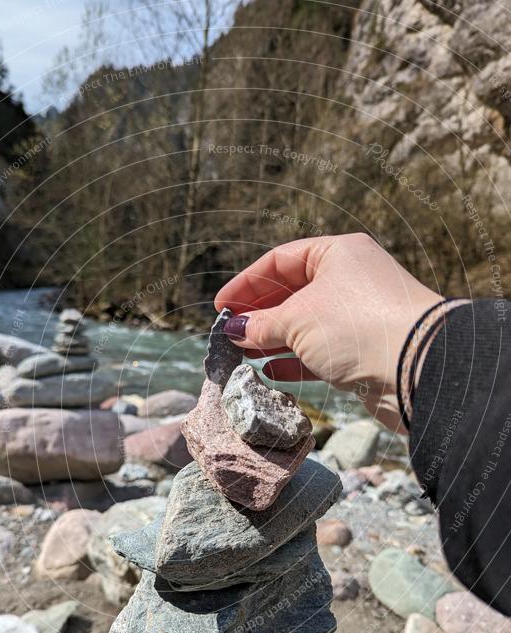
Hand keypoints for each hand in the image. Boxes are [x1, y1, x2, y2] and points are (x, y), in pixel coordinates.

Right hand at [215, 233, 442, 431]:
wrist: (417, 367)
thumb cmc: (356, 326)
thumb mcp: (297, 320)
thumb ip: (261, 324)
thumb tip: (234, 330)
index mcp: (337, 254)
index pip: (280, 261)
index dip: (246, 283)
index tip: (221, 307)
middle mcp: (349, 280)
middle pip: (291, 293)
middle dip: (258, 314)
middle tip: (229, 333)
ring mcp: (356, 317)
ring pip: (304, 325)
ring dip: (272, 339)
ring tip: (242, 352)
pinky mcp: (362, 352)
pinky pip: (319, 352)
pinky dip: (293, 361)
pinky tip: (269, 371)